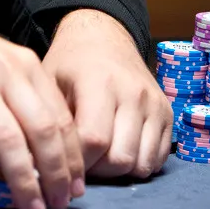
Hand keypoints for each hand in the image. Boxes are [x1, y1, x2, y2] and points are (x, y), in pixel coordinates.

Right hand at [0, 8, 84, 208]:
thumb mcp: (0, 64)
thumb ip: (24, 97)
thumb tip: (48, 152)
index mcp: (25, 65)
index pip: (60, 118)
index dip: (72, 158)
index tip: (76, 188)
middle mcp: (5, 73)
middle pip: (42, 131)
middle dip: (56, 174)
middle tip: (60, 204)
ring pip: (9, 142)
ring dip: (24, 183)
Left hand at [42, 9, 172, 177]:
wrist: (104, 37)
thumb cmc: (70, 63)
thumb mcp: (49, 82)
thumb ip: (51, 121)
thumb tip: (41, 166)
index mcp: (99, 82)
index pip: (94, 140)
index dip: (75, 162)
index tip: (61, 162)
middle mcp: (134, 93)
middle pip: (120, 158)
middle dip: (97, 171)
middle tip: (80, 163)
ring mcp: (155, 104)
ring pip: (142, 164)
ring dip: (118, 172)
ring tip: (98, 158)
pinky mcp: (168, 114)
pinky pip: (158, 159)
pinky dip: (138, 164)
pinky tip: (118, 151)